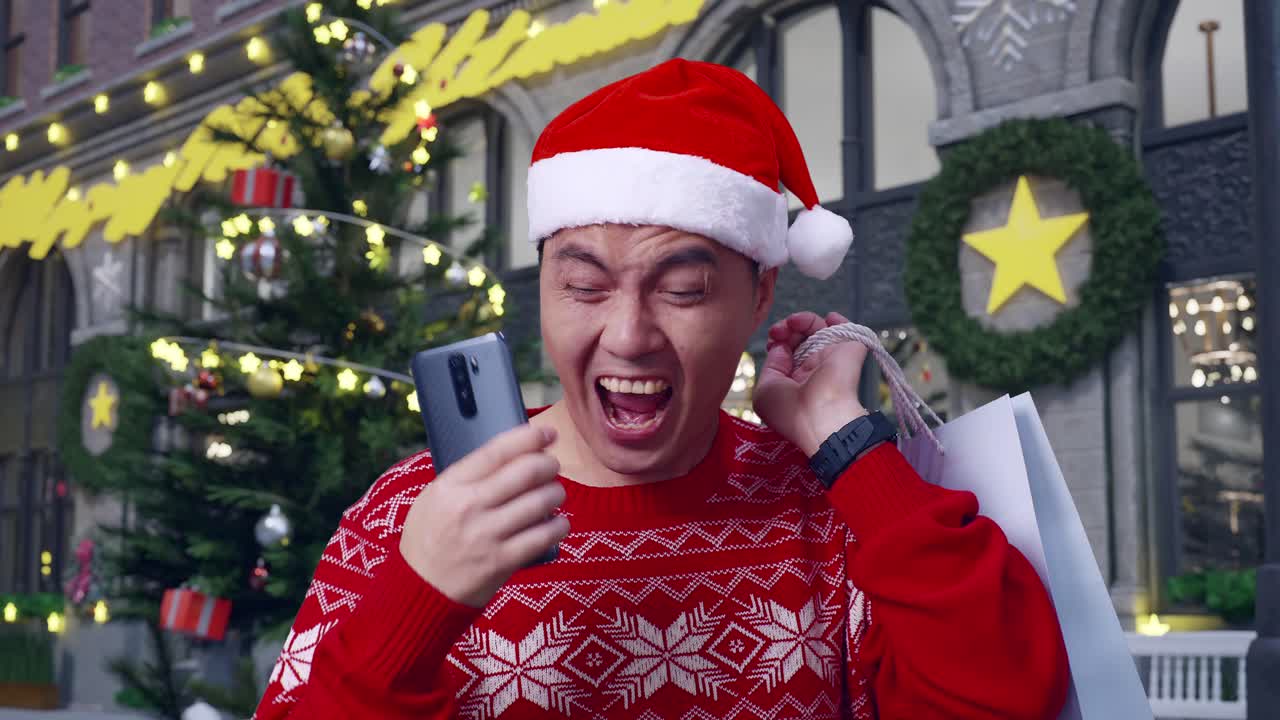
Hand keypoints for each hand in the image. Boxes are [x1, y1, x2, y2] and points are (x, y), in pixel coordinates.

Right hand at [399, 424, 569, 607]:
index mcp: (451, 486)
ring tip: (554, 495)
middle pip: (527, 471)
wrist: (419, 589)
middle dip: (549, 464)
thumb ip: (467, 477)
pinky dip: (559, 526)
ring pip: (541, 501)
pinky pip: (544, 536)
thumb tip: (511, 453)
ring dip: (556, 493)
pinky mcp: (503, 562)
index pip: (497, 450)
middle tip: (552, 468)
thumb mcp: (434, 498)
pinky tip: (557, 523)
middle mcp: (469, 506)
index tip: (547, 433)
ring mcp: (487, 535)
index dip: (529, 437)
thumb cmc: (429, 539)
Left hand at [754, 311, 868, 456]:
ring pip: (819, 330)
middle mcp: (813, 370)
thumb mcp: (765, 391)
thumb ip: (771, 366)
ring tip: (796, 322)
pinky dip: (838, 321)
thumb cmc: (790, 411)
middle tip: (780, 329)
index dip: (778, 340)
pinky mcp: (850, 352)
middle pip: (800, 338)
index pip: (786, 352)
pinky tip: (829, 318)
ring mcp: (831, 360)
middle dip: (787, 328)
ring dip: (805, 320)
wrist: (822, 418)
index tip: (773, 337)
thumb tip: (781, 346)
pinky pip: (847, 331)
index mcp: (794, 381)